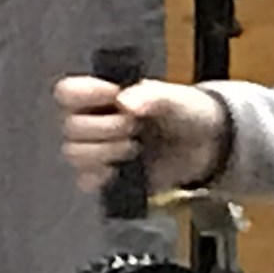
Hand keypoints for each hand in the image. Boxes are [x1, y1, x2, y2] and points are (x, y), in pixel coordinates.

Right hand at [54, 76, 226, 194]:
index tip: (113, 96)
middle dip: (106, 128)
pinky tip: (121, 169)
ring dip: (105, 152)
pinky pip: (85, 180)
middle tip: (135, 127)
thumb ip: (151, 96)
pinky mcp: (106, 177)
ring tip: (134, 148)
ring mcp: (97, 150)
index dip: (85, 95)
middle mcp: (94, 121)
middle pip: (71, 127)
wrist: (206, 145)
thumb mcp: (174, 98)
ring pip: (74, 153)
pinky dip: (102, 176)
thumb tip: (125, 103)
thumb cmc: (185, 113)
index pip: (67, 92)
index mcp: (103, 95)